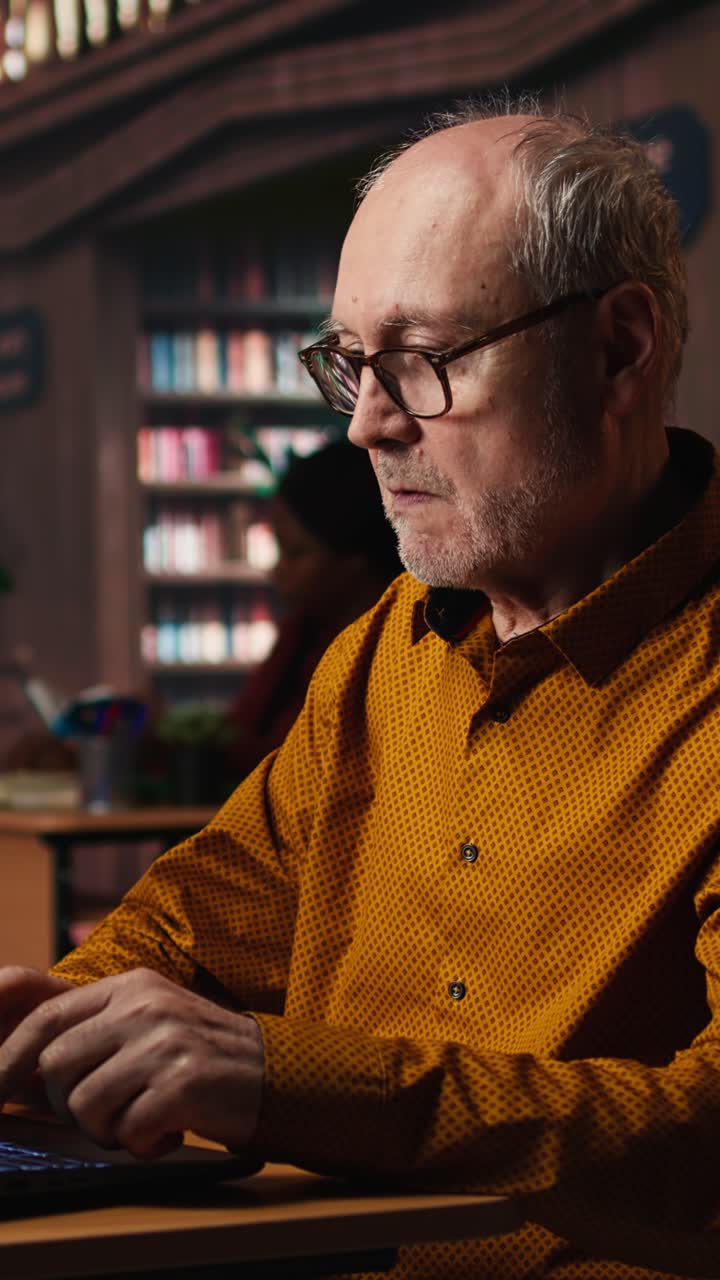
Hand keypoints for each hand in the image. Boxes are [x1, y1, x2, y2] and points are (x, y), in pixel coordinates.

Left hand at [0, 968, 264, 1159]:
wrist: (278, 1073)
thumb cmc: (202, 1055)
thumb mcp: (150, 1021)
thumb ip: (93, 1031)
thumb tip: (18, 1072)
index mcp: (132, 986)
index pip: (46, 1018)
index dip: (8, 1059)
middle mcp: (145, 1006)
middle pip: (56, 1066)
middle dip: (68, 1104)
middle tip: (106, 1113)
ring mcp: (165, 1043)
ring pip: (85, 1104)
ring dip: (109, 1129)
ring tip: (144, 1118)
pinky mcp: (184, 1084)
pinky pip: (127, 1132)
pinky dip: (143, 1143)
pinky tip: (171, 1128)